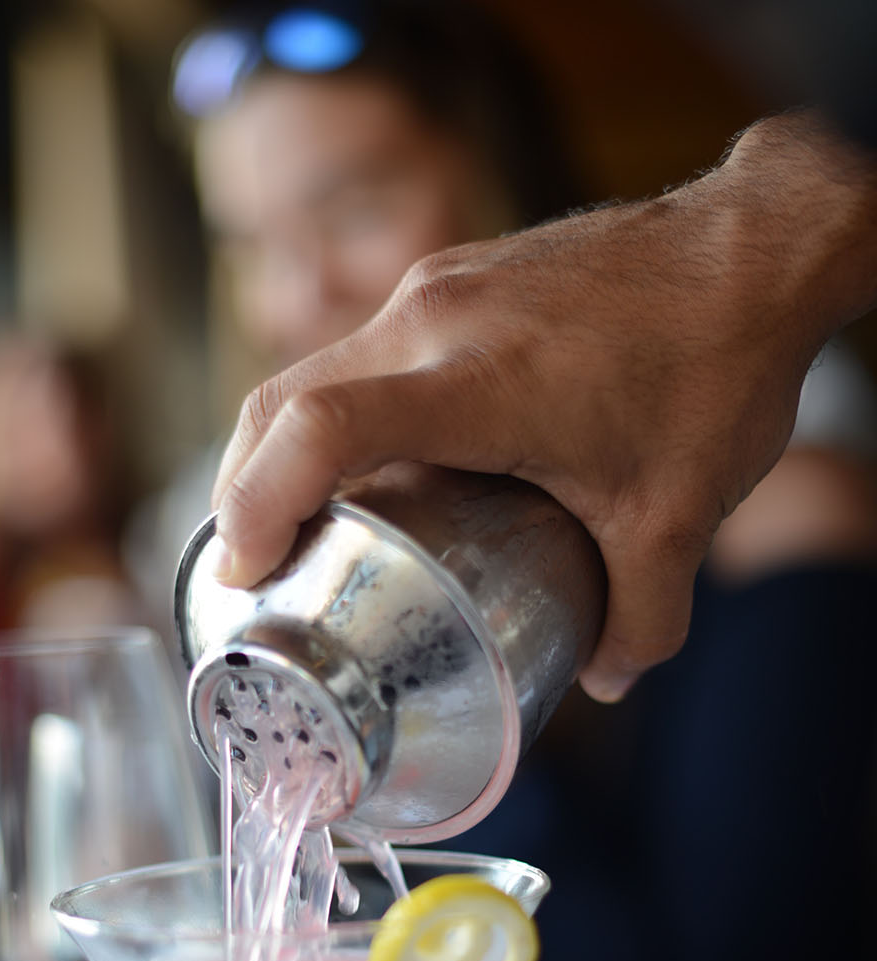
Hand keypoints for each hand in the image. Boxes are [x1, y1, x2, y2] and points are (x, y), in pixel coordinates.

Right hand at [212, 113, 876, 699]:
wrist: (755, 246)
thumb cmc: (715, 364)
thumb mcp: (678, 516)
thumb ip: (641, 618)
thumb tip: (607, 678)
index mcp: (480, 379)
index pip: (322, 426)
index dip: (256, 501)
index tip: (242, 569)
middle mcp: (435, 317)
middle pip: (283, 400)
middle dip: (241, 490)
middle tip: (247, 571)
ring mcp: (438, 287)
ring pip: (312, 367)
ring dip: (279, 448)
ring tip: (287, 528)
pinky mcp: (453, 277)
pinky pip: (360, 350)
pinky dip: (332, 413)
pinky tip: (362, 467)